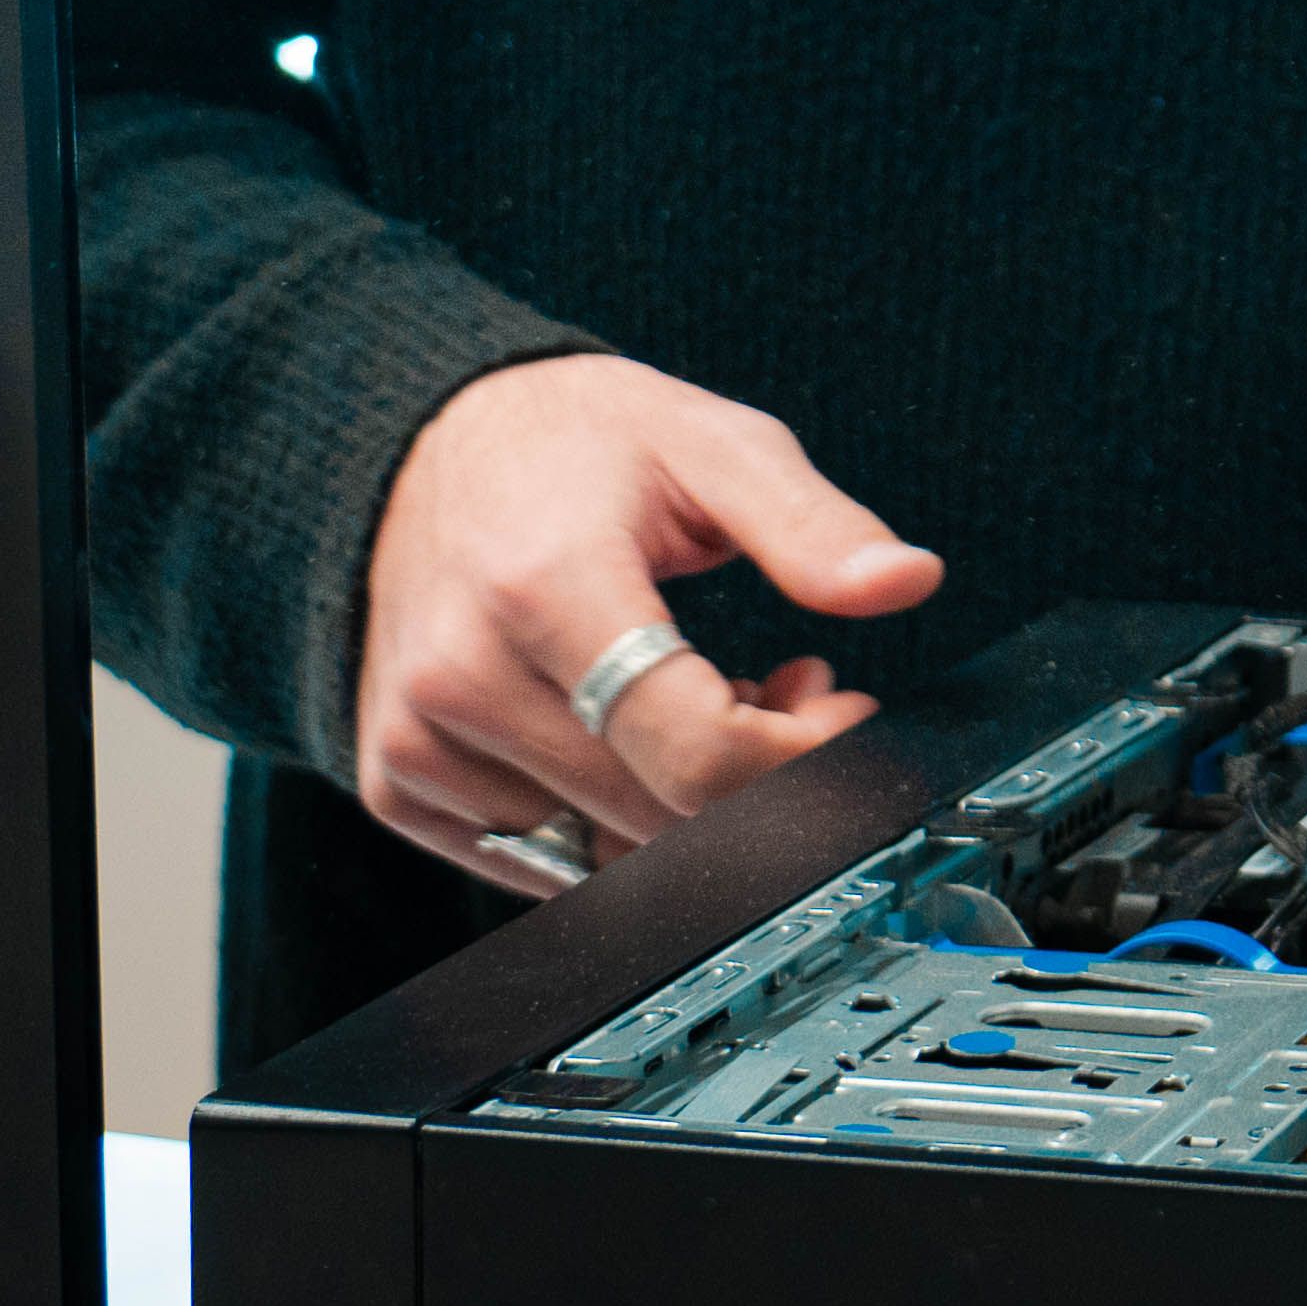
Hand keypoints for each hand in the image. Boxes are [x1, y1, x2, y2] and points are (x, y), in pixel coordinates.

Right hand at [351, 353, 947, 892]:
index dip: (804, 753)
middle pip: (663, 814)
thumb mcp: (711, 444)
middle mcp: (463, 677)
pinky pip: (540, 861)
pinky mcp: (398, 785)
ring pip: (607, 853)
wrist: (423, 447)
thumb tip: (907, 581)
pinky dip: (616, 821)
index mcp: (543, 587)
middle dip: (765, 774)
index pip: (696, 749)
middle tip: (798, 687)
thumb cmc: (573, 444)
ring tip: (719, 696)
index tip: (848, 707)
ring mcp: (418, 743)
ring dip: (695, 807)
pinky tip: (643, 739)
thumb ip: (812, 525)